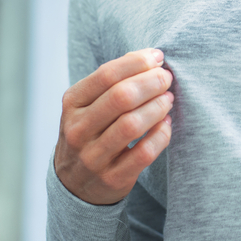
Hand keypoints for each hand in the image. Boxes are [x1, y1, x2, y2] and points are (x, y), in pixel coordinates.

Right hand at [54, 48, 173, 204]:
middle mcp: (78, 130)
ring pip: (132, 125)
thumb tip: (149, 57)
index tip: (158, 57)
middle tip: (167, 78)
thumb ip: (112, 81)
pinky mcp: (112, 178)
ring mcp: (93, 157)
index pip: (107, 74)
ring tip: (168, 99)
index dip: (138, 62)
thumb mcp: (88, 104)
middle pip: (121, 97)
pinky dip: (161, 135)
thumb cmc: (90, 131)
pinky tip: (166, 124)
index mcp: (72, 104)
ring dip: (158, 107)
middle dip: (152, 82)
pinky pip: (144, 153)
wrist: (74, 183)